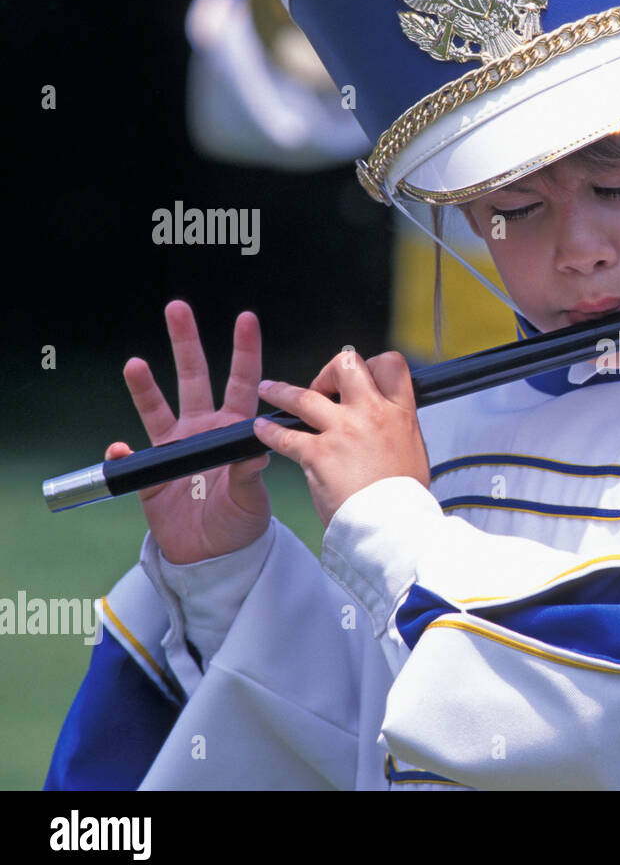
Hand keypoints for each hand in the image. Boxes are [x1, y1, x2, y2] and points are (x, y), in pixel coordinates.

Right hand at [106, 301, 270, 564]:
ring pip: (157, 407)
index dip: (245, 351)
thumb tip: (255, 449)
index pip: (243, 383)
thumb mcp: (253, 498)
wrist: (213, 556)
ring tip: (134, 363)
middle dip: (187, 343)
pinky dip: (124, 453)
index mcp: (235, 429)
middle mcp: (203, 429)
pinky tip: (120, 447)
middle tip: (179, 308)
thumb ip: (250, 473)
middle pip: (194, 378)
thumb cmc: (241, 522)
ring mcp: (175, 447)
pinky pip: (132, 458)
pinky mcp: (151, 472)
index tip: (246, 319)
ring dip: (144, 386)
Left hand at [253, 349, 430, 526]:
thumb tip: (388, 425)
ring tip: (268, 390)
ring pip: (304, 396)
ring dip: (282, 391)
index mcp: (400, 413)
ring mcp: (343, 431)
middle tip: (322, 385)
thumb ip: (397, 430)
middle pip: (346, 365)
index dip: (373, 364)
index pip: (391, 364)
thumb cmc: (406, 498)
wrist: (395, 525)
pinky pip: (284, 435)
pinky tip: (261, 429)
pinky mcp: (319, 454)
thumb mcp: (414, 452)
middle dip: (329, 371)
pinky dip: (269, 431)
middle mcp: (371, 413)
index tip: (363, 377)